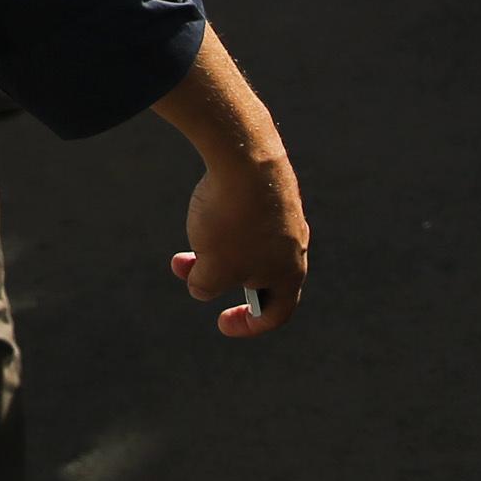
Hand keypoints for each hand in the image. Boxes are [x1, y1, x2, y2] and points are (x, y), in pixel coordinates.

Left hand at [171, 148, 307, 339]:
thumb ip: (206, 286)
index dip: (249, 325)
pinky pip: (247, 215)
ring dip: (213, 247)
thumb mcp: (213, 268)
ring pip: (247, 243)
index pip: (276, 313)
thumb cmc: (232, 220)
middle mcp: (294, 245)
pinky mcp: (270, 187)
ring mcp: (284, 214)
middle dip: (218, 276)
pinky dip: (223, 220)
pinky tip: (206, 205)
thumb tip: (201, 285)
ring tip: (186, 236)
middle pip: (256, 275)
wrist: (245, 155)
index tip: (222, 323)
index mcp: (290, 273)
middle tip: (188, 270)